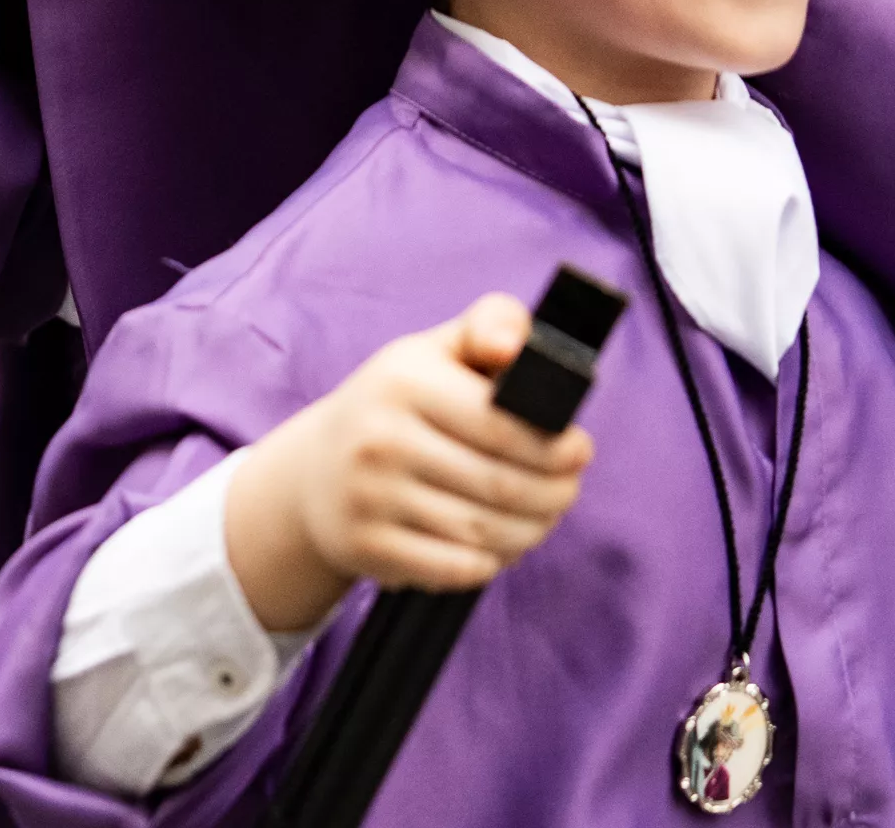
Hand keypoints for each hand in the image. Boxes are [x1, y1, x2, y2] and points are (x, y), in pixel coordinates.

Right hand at [223, 294, 593, 631]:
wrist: (315, 472)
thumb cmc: (398, 406)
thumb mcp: (434, 352)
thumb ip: (491, 325)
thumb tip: (512, 346)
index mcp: (401, 382)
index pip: (502, 426)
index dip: (556, 446)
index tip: (580, 451)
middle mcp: (378, 439)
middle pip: (501, 485)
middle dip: (555, 494)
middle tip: (568, 491)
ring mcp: (368, 498)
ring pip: (485, 532)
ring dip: (531, 532)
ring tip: (542, 518)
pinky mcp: (367, 548)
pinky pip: (457, 570)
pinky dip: (492, 563)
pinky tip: (498, 545)